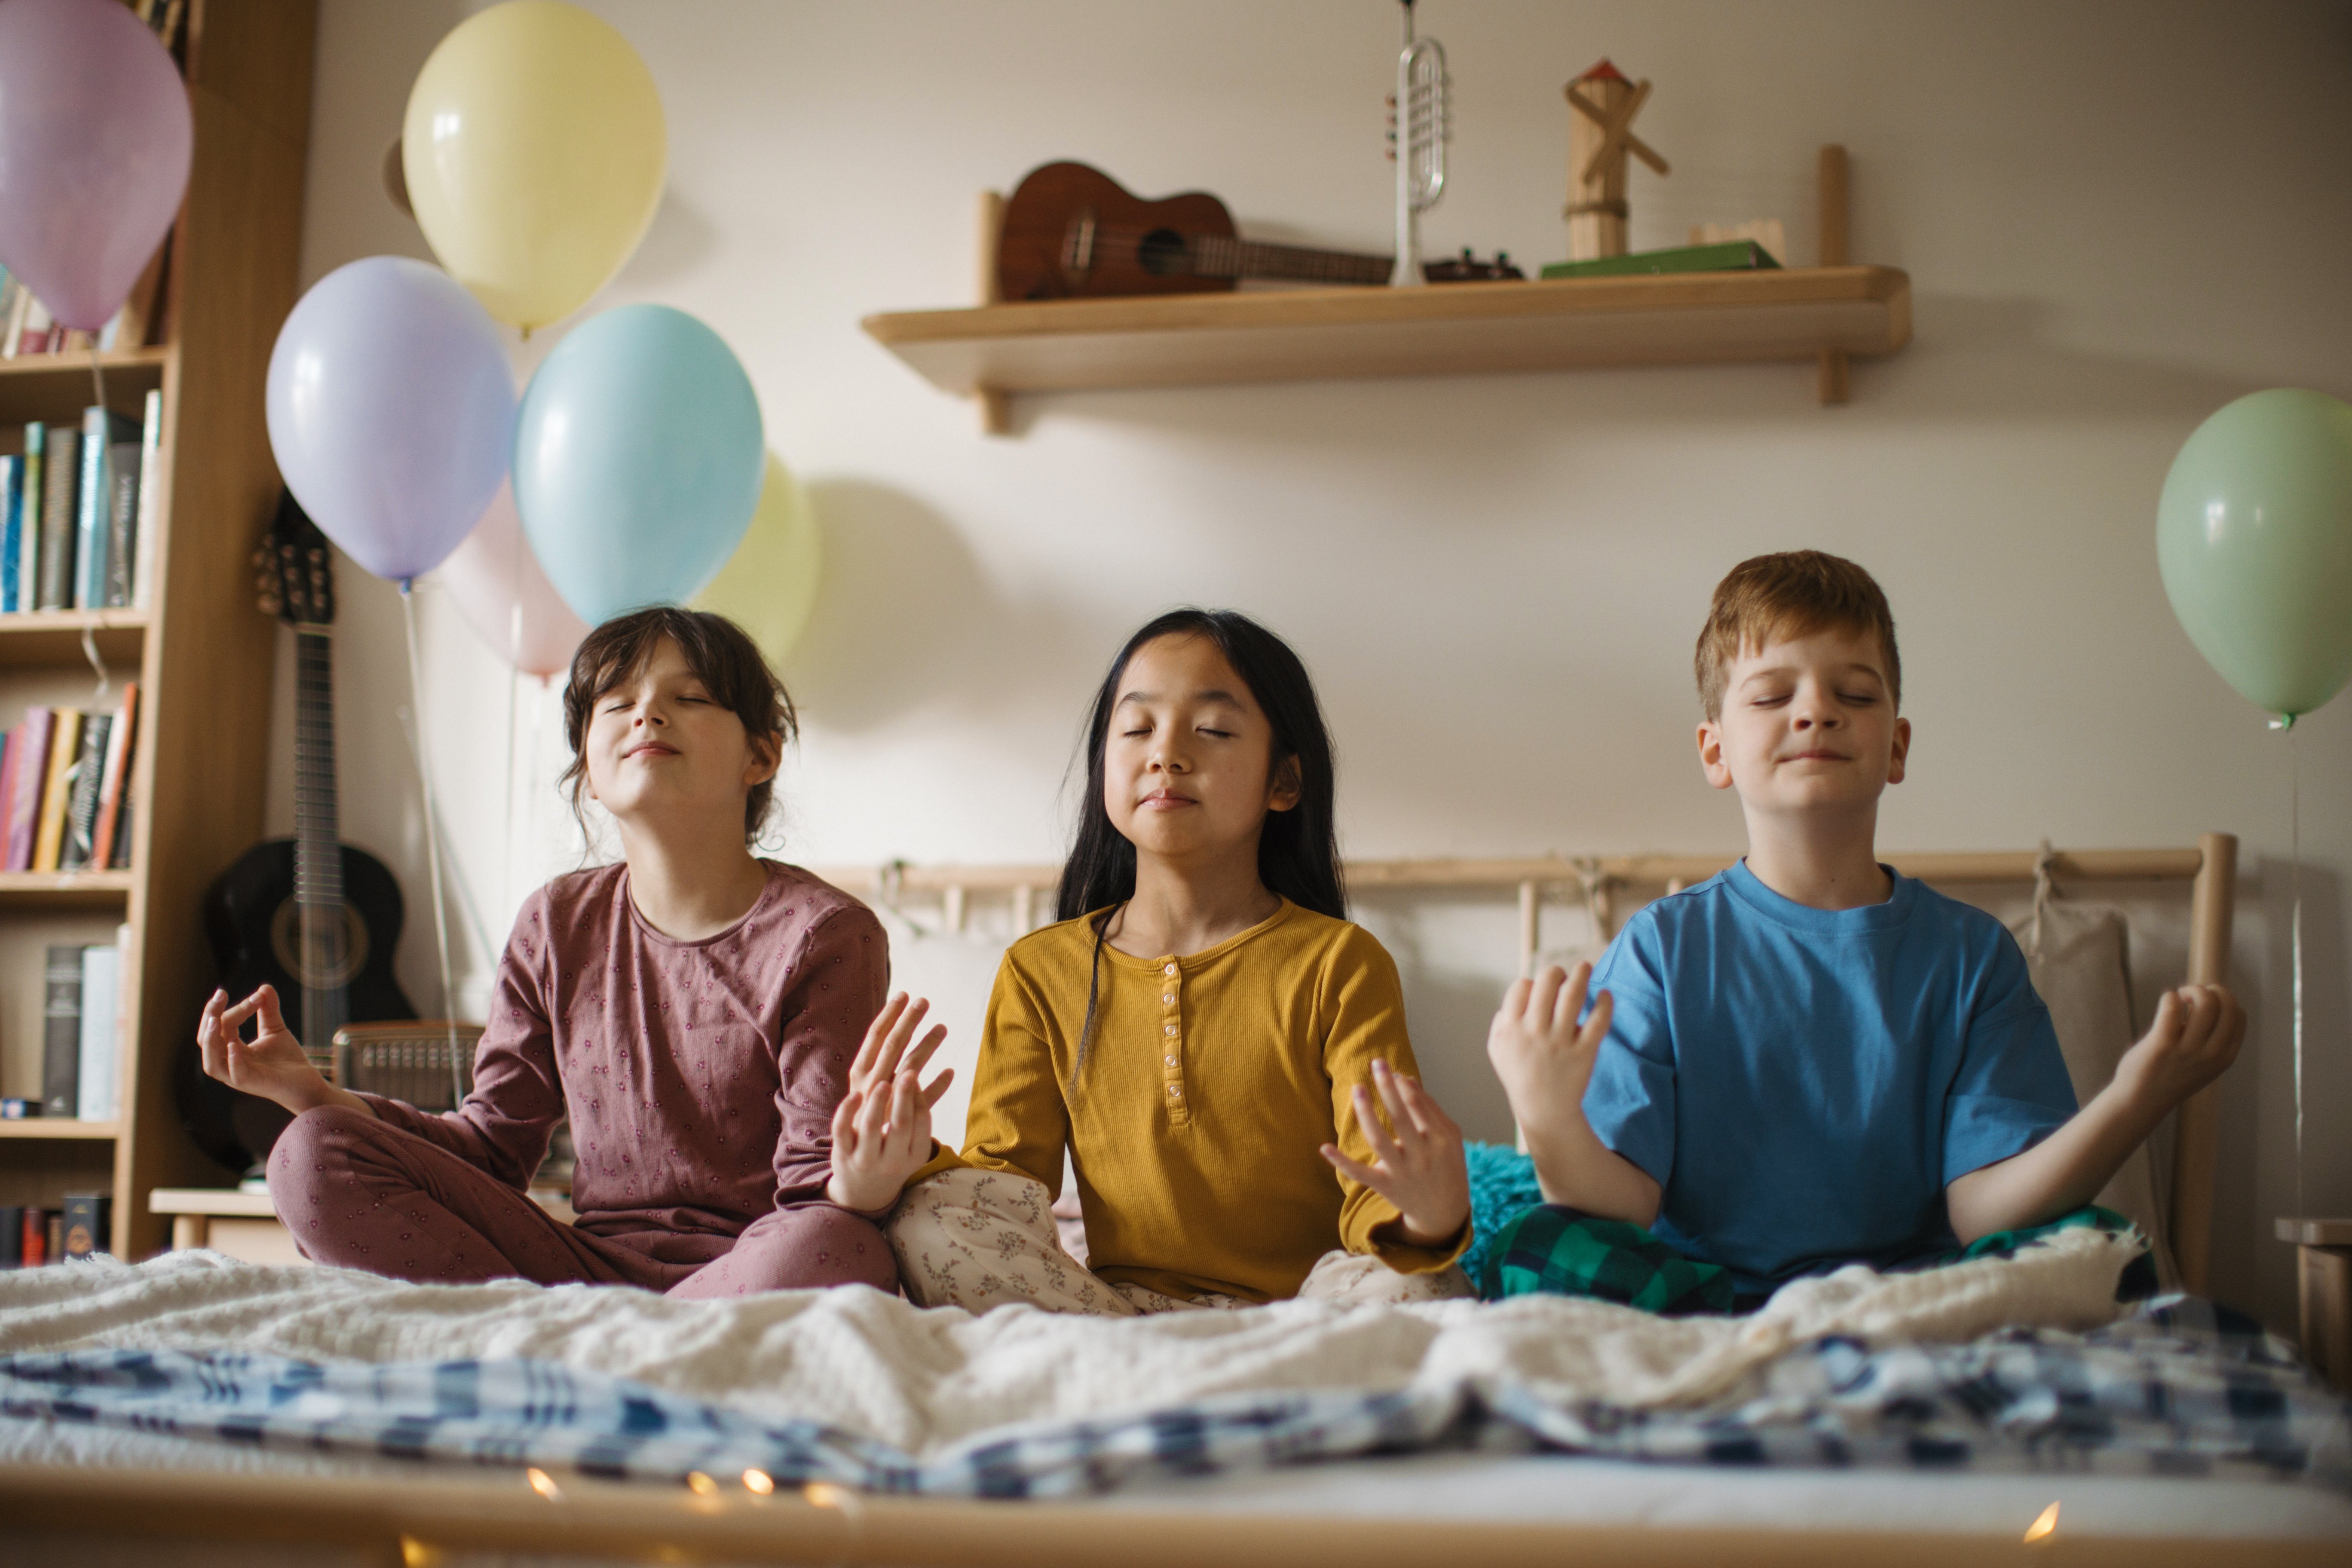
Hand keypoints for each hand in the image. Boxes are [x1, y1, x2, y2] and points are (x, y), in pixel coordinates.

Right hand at [196, 985, 336, 1115]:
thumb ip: (268, 1010)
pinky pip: (235, 1075)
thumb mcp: (275, 1030)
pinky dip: (233, 1060)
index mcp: (231, 1050)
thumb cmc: (287, 1060)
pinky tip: (234, 1045)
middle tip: (220, 995)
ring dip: (211, 1041)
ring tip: (215, 1019)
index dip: (230, 1007)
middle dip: (209, 1017)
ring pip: (212, 1063)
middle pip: (207, 1041)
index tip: (255, 994)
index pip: (220, 1026)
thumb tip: (264, 986)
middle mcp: (230, 1063)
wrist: (308, 1083)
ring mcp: (239, 1076)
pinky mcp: (253, 1084)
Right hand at [825, 993, 954, 1215]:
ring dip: (923, 1050)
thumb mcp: (872, 1089)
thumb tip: (902, 1021)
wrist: (858, 1172)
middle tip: (924, 1001)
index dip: (888, 1016)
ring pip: (904, 1076)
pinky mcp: (895, 1129)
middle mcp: (867, 1092)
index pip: (872, 1040)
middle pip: (889, 1051)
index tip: (906, 994)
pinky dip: (934, 1090)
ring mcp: (880, 1112)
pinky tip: (950, 1072)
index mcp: (860, 1077)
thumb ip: (886, 1062)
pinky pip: (918, 1109)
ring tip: (943, 1027)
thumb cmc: (868, 1122)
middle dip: (906, 1024)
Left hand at [1320, 1059, 1469, 1247]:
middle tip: (1376, 1063)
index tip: (1391, 1072)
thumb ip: (1430, 1108)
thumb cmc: (1446, 1164)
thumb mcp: (1449, 1137)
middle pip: (1400, 1117)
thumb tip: (1405, 1078)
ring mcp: (1401, 1172)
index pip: (1418, 1105)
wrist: (1444, 1212)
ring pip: (1379, 1141)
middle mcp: (1421, 1156)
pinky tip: (1324, 1147)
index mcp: (1440, 1140)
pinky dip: (1341, 1162)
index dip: (1403, 1086)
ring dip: (1366, 1114)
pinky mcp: (1384, 1187)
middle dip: (1388, 1088)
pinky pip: (1360, 1174)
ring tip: (1358, 1088)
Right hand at [1485, 962, 1611, 1144]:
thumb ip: (1501, 1021)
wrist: (1544, 1111)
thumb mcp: (1498, 1050)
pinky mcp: (1584, 1052)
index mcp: (1511, 1028)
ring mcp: (1560, 1041)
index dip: (1532, 983)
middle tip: (1563, 976)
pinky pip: (1598, 1020)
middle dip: (1557, 972)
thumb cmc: (1520, 1077)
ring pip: (1573, 995)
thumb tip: (1518, 994)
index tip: (1539, 990)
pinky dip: (1605, 1003)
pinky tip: (1605, 995)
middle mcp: (1535, 1032)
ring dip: (1581, 974)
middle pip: (1547, 982)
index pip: (1522, 986)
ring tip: (1586, 967)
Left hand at [2111, 983, 2244, 1115]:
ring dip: (2192, 989)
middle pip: (2227, 1006)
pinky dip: (2170, 996)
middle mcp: (2212, 1055)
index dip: (2224, 999)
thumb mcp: (2202, 1062)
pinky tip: (2167, 1001)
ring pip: (2205, 1003)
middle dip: (2212, 990)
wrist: (2140, 1102)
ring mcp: (2188, 1051)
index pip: (2239, 1016)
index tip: (2207, 1000)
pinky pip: (2172, 1007)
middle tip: (2192, 993)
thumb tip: (2210, 997)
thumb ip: (2210, 1038)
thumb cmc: (2169, 1075)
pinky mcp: (2162, 1046)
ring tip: (2179, 996)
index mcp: (2225, 1057)